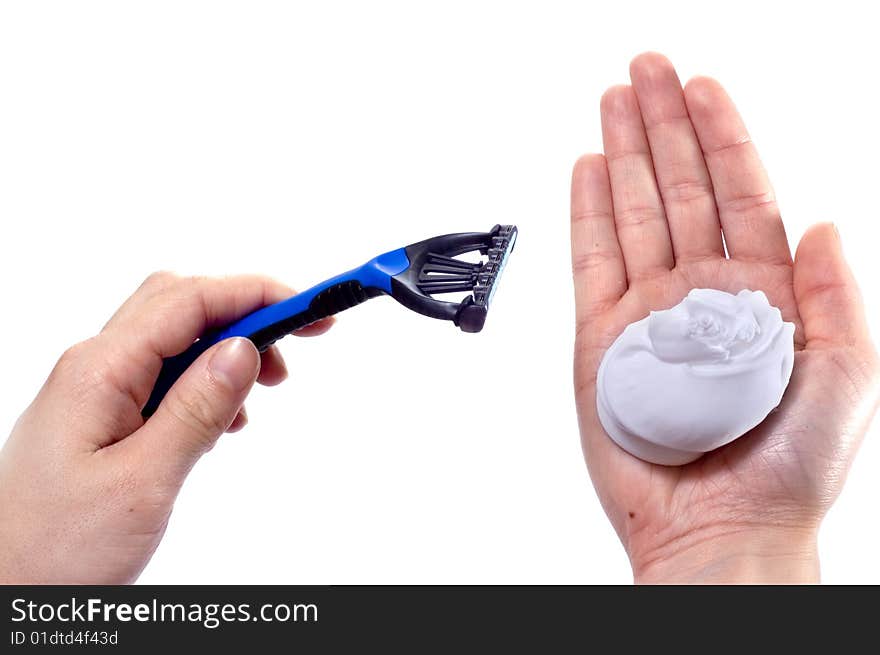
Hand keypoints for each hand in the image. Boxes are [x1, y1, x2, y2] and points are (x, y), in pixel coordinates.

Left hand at [0, 273, 331, 582]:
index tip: (310, 309)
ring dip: (227, 348)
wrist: (4, 594)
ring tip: (265, 387)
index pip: (188, 301)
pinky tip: (225, 417)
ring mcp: (95, 391)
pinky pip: (162, 375)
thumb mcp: (142, 482)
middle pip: (179, 306)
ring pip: (173, 339)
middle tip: (298, 341)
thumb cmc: (56, 549)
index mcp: (99, 371)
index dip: (255, 294)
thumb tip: (243, 349)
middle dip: (245, 312)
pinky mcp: (102, 416)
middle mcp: (94, 368)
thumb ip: (195, 410)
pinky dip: (205, 381)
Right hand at [570, 53, 879, 582]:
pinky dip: (588, 213)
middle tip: (645, 69)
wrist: (722, 527)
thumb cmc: (787, 467)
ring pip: (634, 212)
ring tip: (614, 102)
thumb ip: (838, 295)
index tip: (701, 86)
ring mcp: (649, 311)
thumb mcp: (846, 375)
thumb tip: (827, 224)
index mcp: (762, 293)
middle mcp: (702, 292)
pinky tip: (590, 171)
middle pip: (681, 188)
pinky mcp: (602, 339)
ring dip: (625, 153)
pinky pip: (591, 261)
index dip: (722, 136)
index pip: (741, 193)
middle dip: (664, 124)